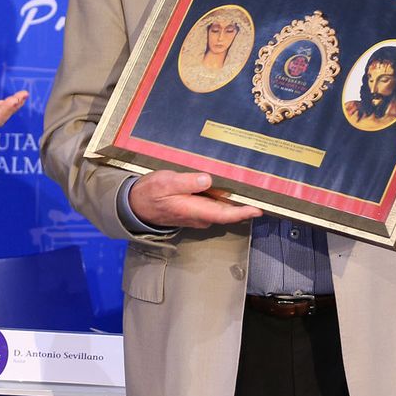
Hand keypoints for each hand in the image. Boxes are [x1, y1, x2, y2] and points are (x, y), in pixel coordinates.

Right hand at [130, 170, 260, 229]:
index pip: (224, 215)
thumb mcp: (165, 182)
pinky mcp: (194, 211)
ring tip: (247, 187)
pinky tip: (226, 186)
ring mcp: (197, 216)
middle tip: (259, 192)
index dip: (242, 212)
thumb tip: (207, 179)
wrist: (135, 205)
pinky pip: (213, 206)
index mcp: (194, 210)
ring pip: (220, 210)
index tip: (259, 208)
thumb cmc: (150, 193)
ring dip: (233, 201)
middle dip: (243, 205)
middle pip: (227, 213)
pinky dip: (222, 198)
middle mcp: (199, 217)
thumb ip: (186, 182)